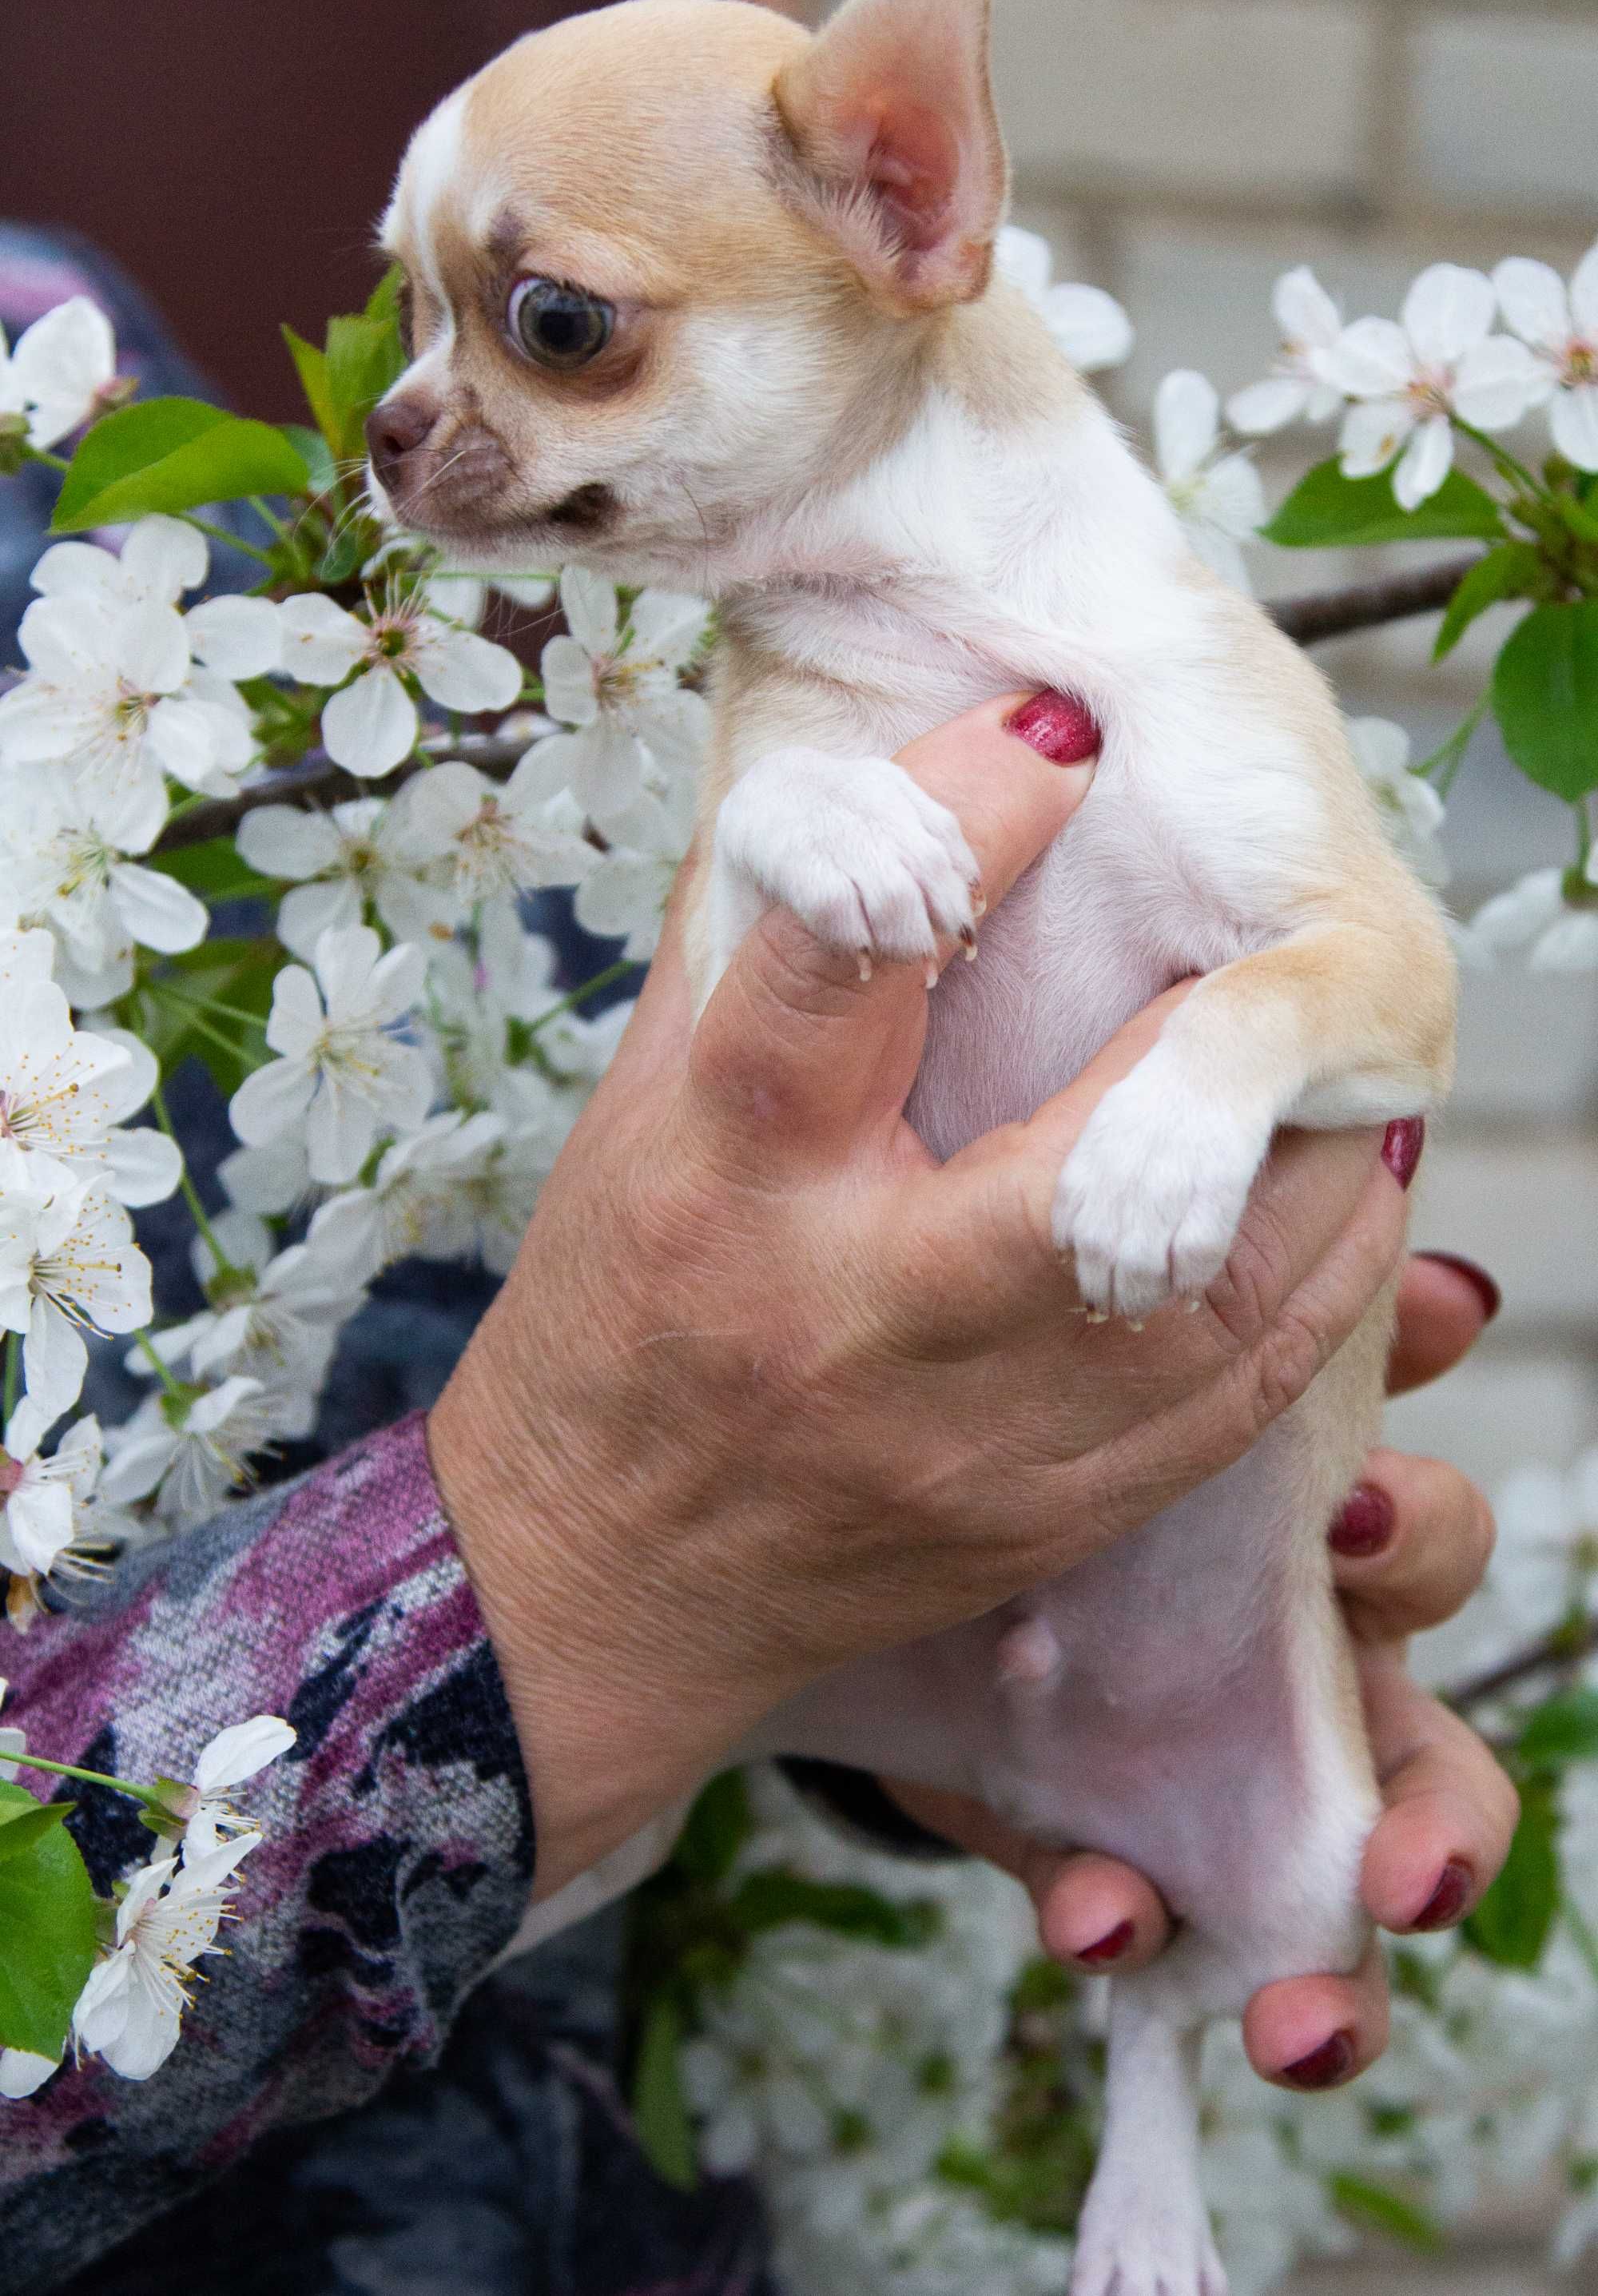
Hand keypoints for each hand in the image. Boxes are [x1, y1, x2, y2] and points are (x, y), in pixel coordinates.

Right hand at [429, 692, 1413, 1899]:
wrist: (596, 1579)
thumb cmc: (613, 1313)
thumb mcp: (641, 1109)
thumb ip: (759, 951)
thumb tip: (873, 770)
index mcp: (725, 1175)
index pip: (838, 972)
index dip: (960, 825)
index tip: (1058, 727)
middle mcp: (851, 1313)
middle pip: (1072, 1182)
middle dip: (1204, 1048)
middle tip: (1273, 942)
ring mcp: (962, 1443)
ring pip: (1200, 1304)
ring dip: (1313, 1170)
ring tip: (1349, 1066)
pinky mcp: (1042, 1523)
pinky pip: (1230, 1410)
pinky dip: (1318, 1292)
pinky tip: (1348, 1197)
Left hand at [887, 1255, 1516, 2093]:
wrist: (878, 1529)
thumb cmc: (1053, 1433)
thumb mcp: (1130, 1362)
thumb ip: (1236, 1293)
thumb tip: (1377, 1197)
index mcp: (1305, 1536)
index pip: (1422, 1538)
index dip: (1418, 1532)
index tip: (1357, 1508)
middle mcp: (1284, 1672)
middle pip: (1429, 1761)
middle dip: (1442, 1827)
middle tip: (1410, 1867)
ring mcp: (1198, 1779)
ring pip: (1323, 1897)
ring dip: (1338, 1979)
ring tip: (1297, 2025)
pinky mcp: (1100, 1846)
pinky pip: (1143, 1921)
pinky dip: (1128, 1930)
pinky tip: (1090, 1918)